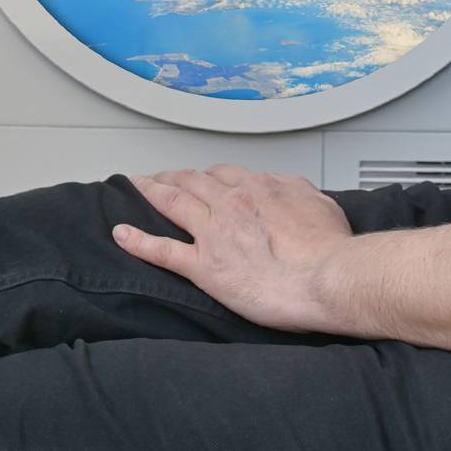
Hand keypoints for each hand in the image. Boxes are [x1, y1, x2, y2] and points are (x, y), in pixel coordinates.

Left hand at [112, 164, 354, 331]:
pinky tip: (121, 234)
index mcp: (260, 188)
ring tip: (137, 186)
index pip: (227, 175)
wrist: (327, 275)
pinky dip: (137, 241)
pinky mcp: (204, 266)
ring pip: (174, 202)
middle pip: (195, 181)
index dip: (211, 176)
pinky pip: (162, 250)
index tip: (204, 179)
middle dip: (175, 175)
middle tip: (161, 175)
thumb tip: (289, 189)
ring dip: (152, 191)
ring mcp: (214, 232)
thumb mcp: (321, 204)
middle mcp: (232, 202)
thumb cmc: (330, 247)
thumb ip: (299, 191)